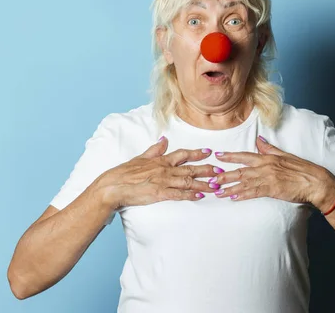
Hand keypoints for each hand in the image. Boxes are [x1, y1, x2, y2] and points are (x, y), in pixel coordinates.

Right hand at [94, 136, 221, 209]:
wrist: (113, 186)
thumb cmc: (123, 173)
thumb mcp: (140, 157)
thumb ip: (155, 149)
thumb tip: (164, 139)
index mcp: (160, 161)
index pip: (183, 154)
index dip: (197, 153)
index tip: (209, 152)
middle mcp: (164, 169)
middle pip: (190, 169)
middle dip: (207, 169)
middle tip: (221, 170)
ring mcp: (163, 181)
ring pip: (188, 182)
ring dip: (204, 183)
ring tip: (217, 185)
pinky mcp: (159, 193)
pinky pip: (178, 194)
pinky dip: (190, 195)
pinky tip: (200, 196)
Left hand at [211, 136, 334, 209]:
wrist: (315, 182)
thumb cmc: (302, 169)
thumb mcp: (285, 155)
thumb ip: (270, 148)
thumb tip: (259, 139)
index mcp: (267, 158)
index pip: (244, 156)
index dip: (230, 156)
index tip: (217, 156)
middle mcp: (265, 167)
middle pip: (239, 171)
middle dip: (223, 175)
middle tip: (210, 178)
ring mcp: (268, 178)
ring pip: (244, 183)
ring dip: (229, 187)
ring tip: (216, 191)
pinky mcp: (272, 189)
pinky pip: (254, 192)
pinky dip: (242, 194)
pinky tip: (233, 197)